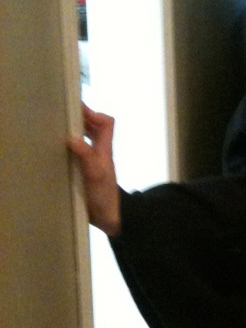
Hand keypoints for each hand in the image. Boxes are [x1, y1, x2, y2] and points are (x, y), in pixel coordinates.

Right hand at [67, 103, 121, 235]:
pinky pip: (77, 152)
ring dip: (73, 131)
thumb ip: (87, 156)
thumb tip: (72, 137)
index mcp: (104, 150)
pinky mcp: (84, 171)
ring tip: (53, 128)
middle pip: (94, 128)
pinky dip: (68, 147)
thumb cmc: (104, 197)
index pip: (107, 123)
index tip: (75, 109)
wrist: (110, 219)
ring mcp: (92, 162)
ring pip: (85, 139)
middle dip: (80, 118)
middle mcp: (99, 153)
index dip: (94, 113)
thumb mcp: (96, 175)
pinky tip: (54, 150)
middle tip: (59, 114)